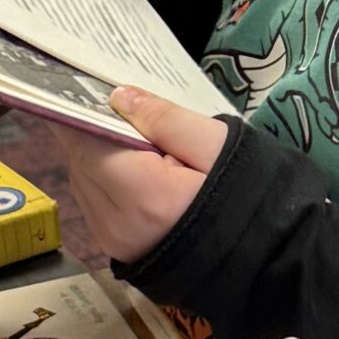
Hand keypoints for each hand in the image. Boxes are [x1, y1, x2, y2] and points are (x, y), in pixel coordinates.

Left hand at [59, 88, 230, 264]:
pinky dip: (104, 179)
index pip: (87, 141)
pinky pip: (91, 201)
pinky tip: (136, 172)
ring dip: (98, 154)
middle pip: (80, 159)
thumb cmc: (245, 196)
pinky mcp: (114, 248)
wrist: (259, 254)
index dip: (81, 110)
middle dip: (94, 130)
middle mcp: (117, 221)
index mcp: (145, 195)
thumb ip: (166, 118)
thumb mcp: (216, 145)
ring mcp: (113, 239)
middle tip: (122, 109)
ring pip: (81, 179)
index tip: (82, 85)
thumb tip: (119, 97)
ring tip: (137, 144)